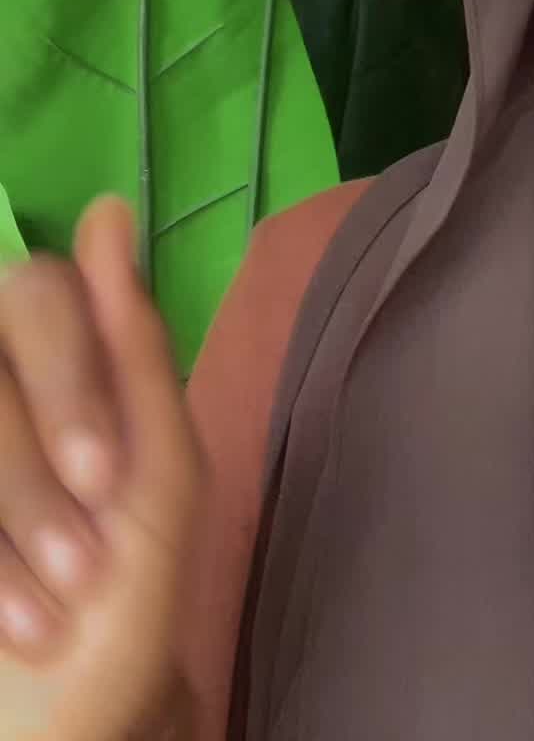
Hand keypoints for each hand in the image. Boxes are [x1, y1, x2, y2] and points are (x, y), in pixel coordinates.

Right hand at [0, 197, 204, 739]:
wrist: (56, 729)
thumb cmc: (118, 610)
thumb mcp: (158, 478)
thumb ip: (136, 345)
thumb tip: (108, 206)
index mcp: (57, 358)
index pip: (37, 292)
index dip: (69, 379)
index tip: (103, 478)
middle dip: (31, 470)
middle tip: (80, 563)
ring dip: (9, 522)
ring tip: (49, 614)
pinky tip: (9, 620)